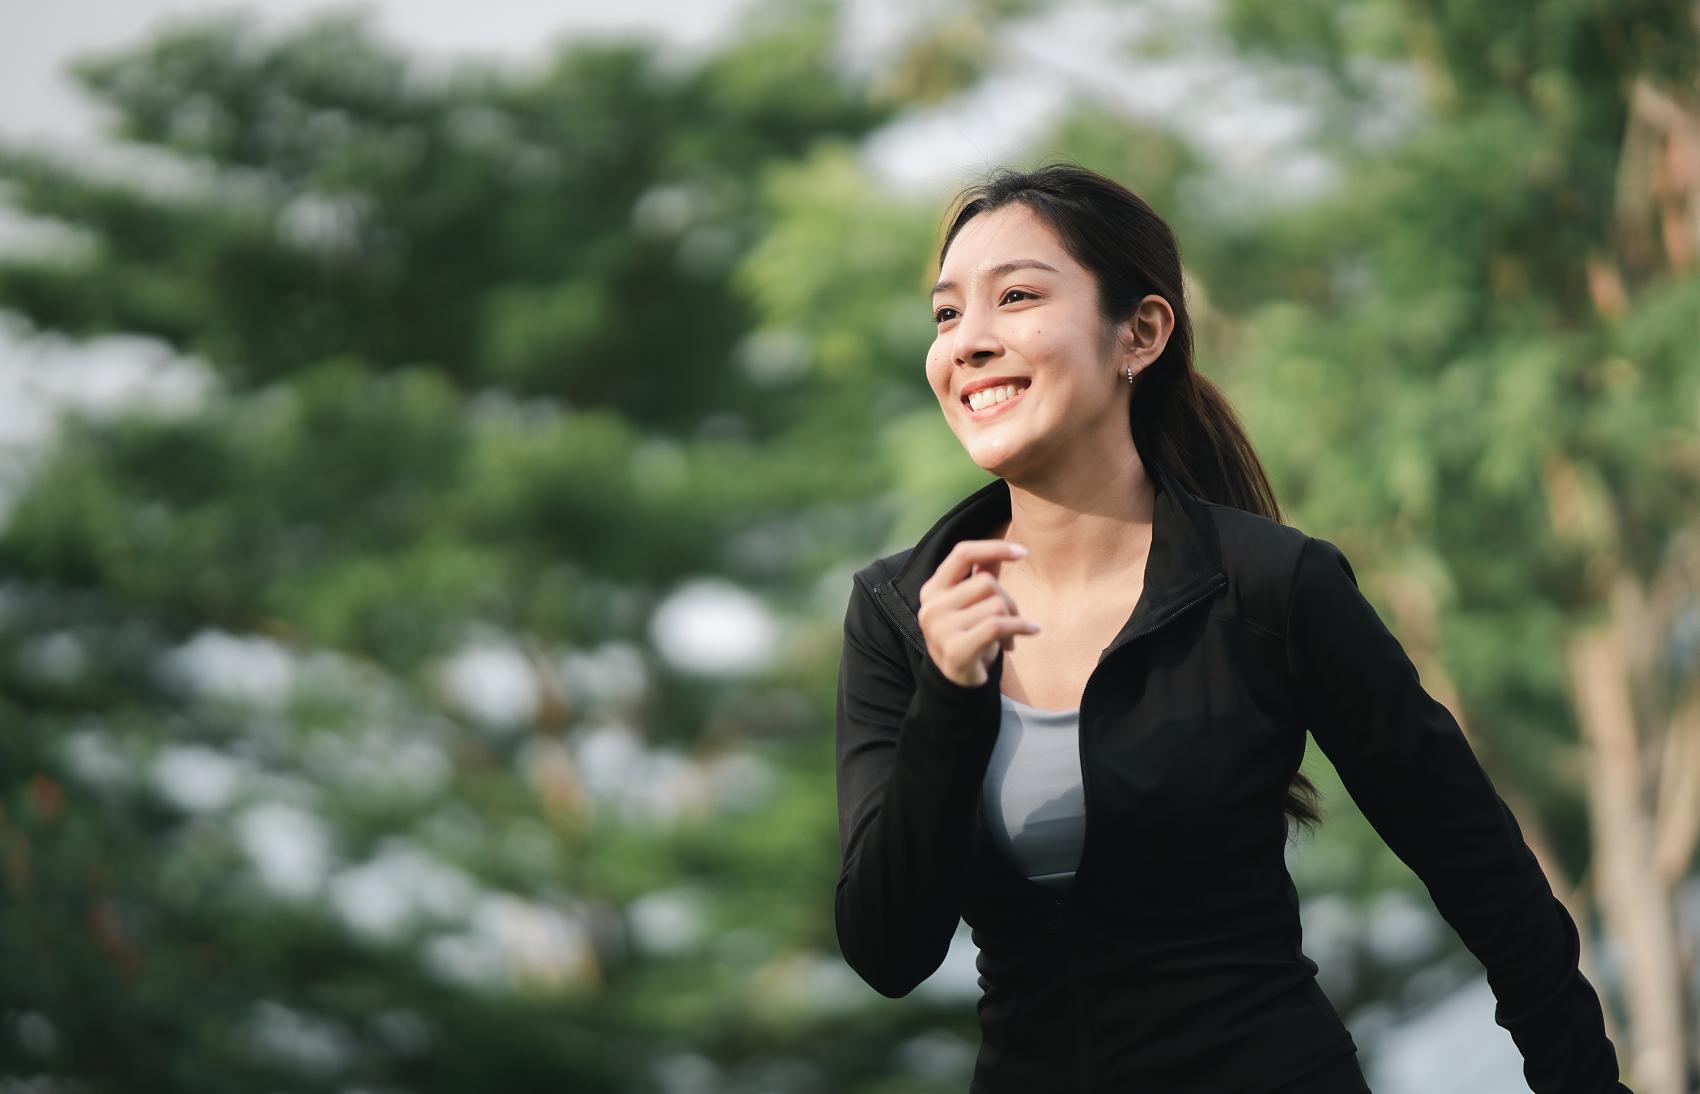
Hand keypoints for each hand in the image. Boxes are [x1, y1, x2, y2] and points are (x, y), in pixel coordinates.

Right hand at [916, 539, 1041, 687]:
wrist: (956, 681)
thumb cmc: (968, 635)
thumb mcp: (971, 604)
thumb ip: (982, 576)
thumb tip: (1001, 551)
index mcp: (932, 589)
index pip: (963, 553)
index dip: (993, 548)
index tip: (1022, 553)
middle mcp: (931, 606)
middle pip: (986, 583)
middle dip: (1009, 599)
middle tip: (1013, 618)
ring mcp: (940, 629)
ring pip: (996, 605)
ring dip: (1014, 619)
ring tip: (1011, 635)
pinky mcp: (956, 649)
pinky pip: (998, 626)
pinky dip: (1020, 627)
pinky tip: (1031, 631)